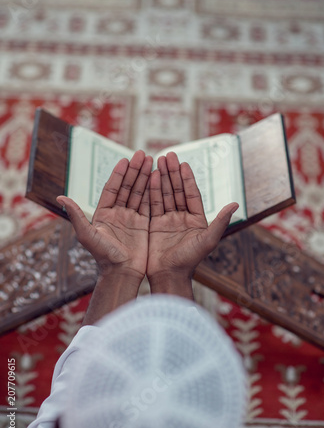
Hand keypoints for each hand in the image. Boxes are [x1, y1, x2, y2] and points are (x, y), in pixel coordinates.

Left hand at [56, 150, 152, 281]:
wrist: (122, 273)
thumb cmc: (103, 256)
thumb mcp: (87, 235)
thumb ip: (76, 215)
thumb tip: (60, 197)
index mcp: (104, 214)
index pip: (112, 188)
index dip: (119, 174)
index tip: (125, 160)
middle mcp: (118, 214)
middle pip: (128, 187)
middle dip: (135, 170)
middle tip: (143, 154)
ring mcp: (132, 219)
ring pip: (139, 193)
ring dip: (145, 177)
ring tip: (153, 162)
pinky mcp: (144, 225)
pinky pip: (149, 205)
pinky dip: (153, 192)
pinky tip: (158, 180)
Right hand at [147, 152, 237, 295]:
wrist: (169, 276)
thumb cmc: (190, 261)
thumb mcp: (207, 240)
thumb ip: (220, 221)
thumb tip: (236, 203)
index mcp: (196, 220)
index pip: (192, 194)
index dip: (187, 178)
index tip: (183, 163)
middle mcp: (182, 218)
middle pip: (177, 190)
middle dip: (172, 173)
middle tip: (168, 155)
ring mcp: (167, 221)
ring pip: (164, 194)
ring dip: (161, 177)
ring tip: (157, 160)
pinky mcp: (154, 225)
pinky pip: (153, 204)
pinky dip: (151, 191)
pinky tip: (149, 177)